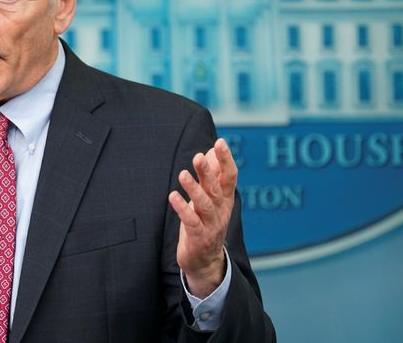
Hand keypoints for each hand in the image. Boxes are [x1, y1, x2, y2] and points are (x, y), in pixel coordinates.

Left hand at [167, 138, 237, 297]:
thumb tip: (212, 151)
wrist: (206, 262)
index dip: (226, 159)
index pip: (229, 176)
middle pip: (216, 188)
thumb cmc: (206, 224)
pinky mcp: (199, 237)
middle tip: (198, 156)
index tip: (220, 142)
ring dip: (194, 189)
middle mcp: (220, 210)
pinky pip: (191, 221)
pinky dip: (183, 208)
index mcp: (225, 199)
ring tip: (182, 174)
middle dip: (208, 172)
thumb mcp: (211, 198)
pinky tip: (173, 196)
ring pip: (204, 204)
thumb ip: (212, 175)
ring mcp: (211, 225)